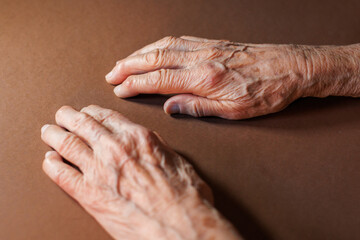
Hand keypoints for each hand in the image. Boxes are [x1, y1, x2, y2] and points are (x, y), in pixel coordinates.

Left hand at [41, 105, 240, 239]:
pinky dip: (51, 164)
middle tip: (61, 115)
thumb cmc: (183, 196)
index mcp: (136, 137)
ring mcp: (98, 171)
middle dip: (67, 117)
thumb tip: (143, 141)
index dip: (90, 111)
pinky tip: (49, 160)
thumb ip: (154, 145)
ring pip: (66, 144)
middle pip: (81, 124)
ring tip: (48, 132)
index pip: (104, 115)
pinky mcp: (89, 195)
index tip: (86, 112)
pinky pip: (61, 175)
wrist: (179, 226)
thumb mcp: (174, 158)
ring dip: (53, 135)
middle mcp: (114, 149)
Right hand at [105, 36, 310, 118]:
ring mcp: (206, 48)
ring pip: (164, 46)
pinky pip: (178, 40)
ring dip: (140, 53)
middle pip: (155, 58)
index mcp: (204, 78)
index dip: (135, 84)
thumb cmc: (267, 92)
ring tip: (124, 62)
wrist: (291, 67)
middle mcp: (201, 59)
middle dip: (129, 66)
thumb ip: (198, 107)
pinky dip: (159, 44)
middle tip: (111, 73)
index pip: (159, 80)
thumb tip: (170, 107)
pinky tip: (153, 49)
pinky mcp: (212, 43)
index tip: (119, 89)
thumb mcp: (233, 110)